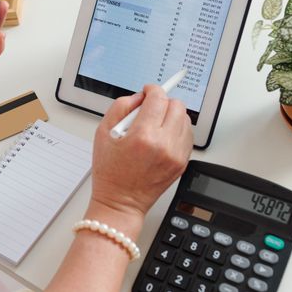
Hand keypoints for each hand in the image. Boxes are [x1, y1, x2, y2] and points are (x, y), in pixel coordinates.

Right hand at [90, 85, 192, 224]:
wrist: (121, 202)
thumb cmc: (110, 172)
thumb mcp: (103, 133)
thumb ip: (121, 107)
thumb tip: (139, 97)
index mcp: (143, 136)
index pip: (158, 98)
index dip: (152, 90)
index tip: (148, 91)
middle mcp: (163, 144)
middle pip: (177, 106)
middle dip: (163, 102)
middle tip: (151, 109)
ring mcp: (176, 155)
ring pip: (185, 120)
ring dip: (172, 116)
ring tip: (156, 124)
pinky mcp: (182, 163)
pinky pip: (187, 136)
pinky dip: (177, 131)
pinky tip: (163, 136)